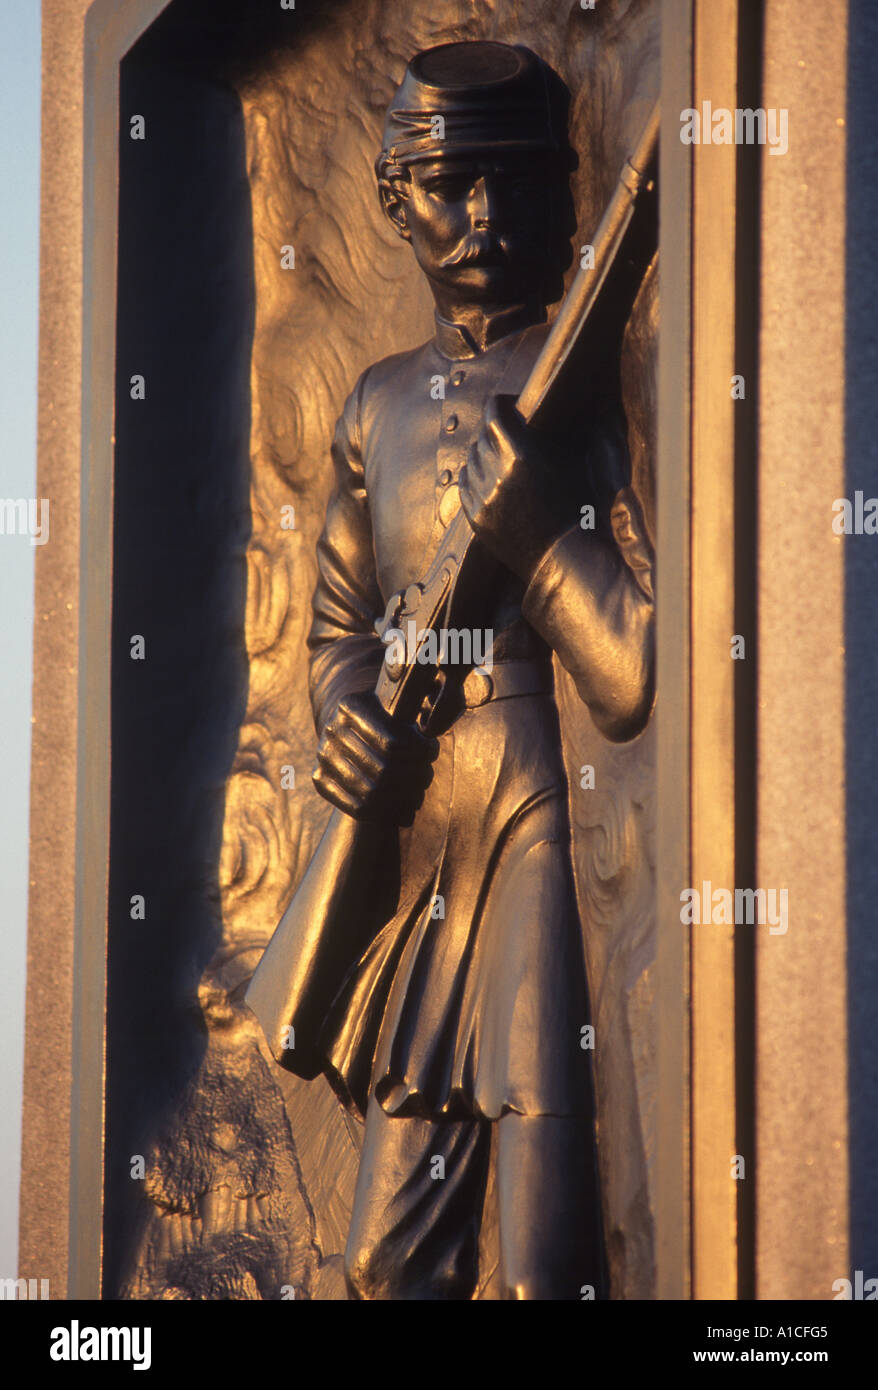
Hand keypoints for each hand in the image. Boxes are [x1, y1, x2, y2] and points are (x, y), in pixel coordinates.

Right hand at [313, 690, 437, 825]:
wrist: (354, 733)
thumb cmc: (387, 719)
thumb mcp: (400, 705)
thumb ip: (419, 707)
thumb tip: (433, 718)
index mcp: (350, 705)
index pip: (393, 742)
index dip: (419, 752)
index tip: (432, 752)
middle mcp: (331, 729)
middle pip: (384, 768)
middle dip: (412, 777)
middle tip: (427, 778)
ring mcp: (322, 756)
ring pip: (372, 791)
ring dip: (401, 798)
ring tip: (418, 795)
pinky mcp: (319, 779)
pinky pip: (356, 807)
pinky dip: (384, 813)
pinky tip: (401, 808)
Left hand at [458, 393, 583, 582]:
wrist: (563, 557)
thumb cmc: (576, 509)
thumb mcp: (573, 464)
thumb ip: (561, 434)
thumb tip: (570, 409)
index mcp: (520, 455)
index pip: (494, 412)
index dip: (501, 404)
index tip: (509, 404)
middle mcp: (496, 474)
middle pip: (482, 435)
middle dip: (495, 430)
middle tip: (509, 432)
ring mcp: (482, 497)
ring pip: (471, 458)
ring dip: (484, 452)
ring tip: (500, 456)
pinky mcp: (475, 516)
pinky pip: (463, 483)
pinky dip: (473, 475)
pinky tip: (487, 476)